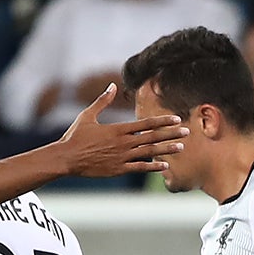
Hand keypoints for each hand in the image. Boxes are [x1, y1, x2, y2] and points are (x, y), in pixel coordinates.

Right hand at [56, 88, 186, 175]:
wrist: (66, 158)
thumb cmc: (75, 136)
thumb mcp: (88, 115)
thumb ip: (102, 101)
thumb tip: (112, 85)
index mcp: (118, 128)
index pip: (145, 123)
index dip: (162, 121)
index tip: (176, 119)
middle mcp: (123, 142)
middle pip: (152, 137)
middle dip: (171, 134)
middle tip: (187, 131)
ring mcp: (122, 157)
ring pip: (149, 152)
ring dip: (167, 149)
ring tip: (181, 147)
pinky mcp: (118, 169)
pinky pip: (140, 168)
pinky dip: (153, 167)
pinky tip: (165, 166)